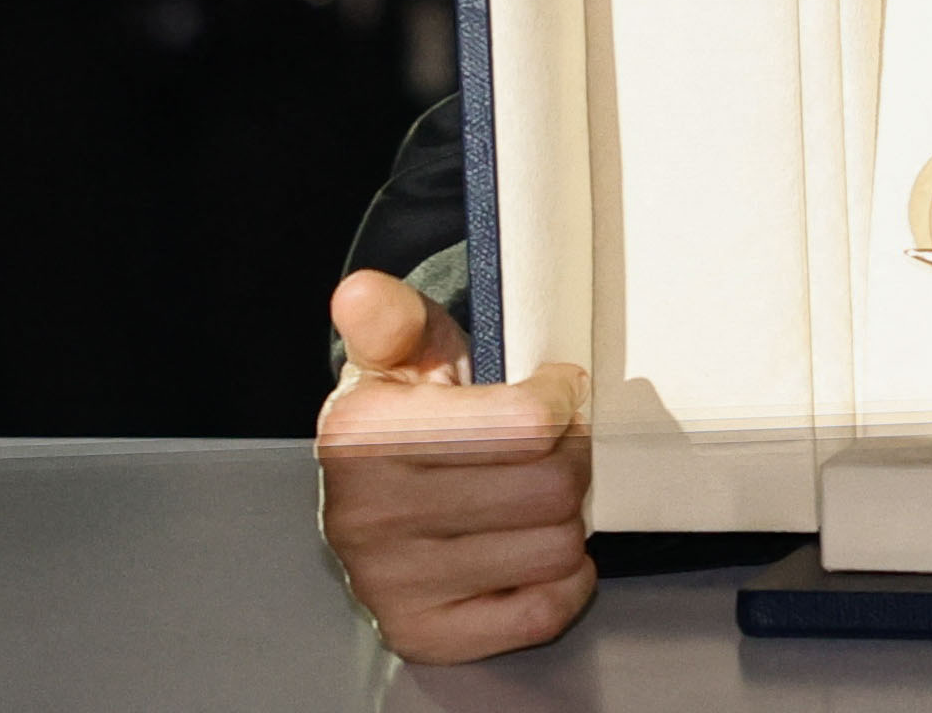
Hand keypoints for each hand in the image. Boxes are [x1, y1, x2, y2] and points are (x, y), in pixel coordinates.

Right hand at [319, 270, 594, 661]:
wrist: (368, 496)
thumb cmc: (407, 412)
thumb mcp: (400, 349)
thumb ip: (391, 317)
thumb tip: (360, 294)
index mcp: (364, 433)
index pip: (525, 425)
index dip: (563, 400)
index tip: (556, 390)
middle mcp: (368, 515)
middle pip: (552, 488)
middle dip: (571, 459)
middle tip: (554, 448)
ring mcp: (392, 585)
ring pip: (556, 549)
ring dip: (566, 520)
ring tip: (535, 497)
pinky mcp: (423, 635)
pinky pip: (542, 612)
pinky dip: (562, 580)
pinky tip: (532, 547)